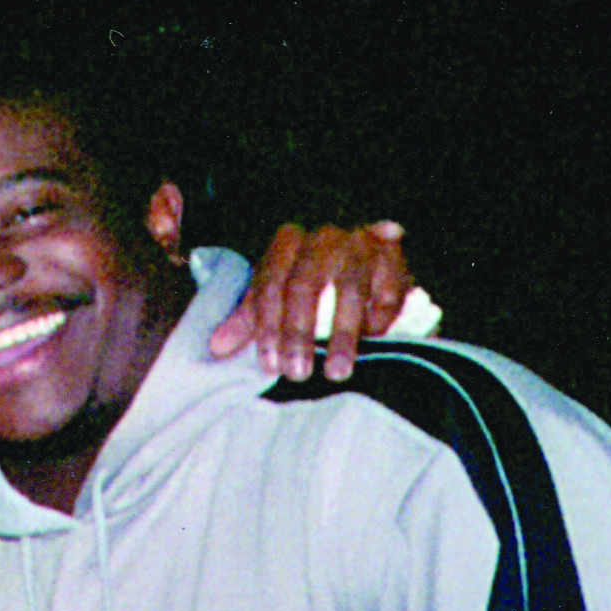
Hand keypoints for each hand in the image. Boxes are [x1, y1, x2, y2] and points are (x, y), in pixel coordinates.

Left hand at [212, 219, 420, 379]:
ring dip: (342, 335)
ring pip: (349, 289)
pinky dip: (379, 320)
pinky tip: (371, 343)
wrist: (363, 255)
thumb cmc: (307, 281)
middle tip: (298, 373)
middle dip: (299, 333)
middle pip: (305, 285)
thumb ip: (247, 320)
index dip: (266, 328)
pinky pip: (387, 291)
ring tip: (337, 372)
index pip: (270, 284)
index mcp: (286, 242)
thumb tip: (217, 349)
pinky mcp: (393, 255)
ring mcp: (359, 242)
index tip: (270, 366)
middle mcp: (322, 237)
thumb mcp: (274, 295)